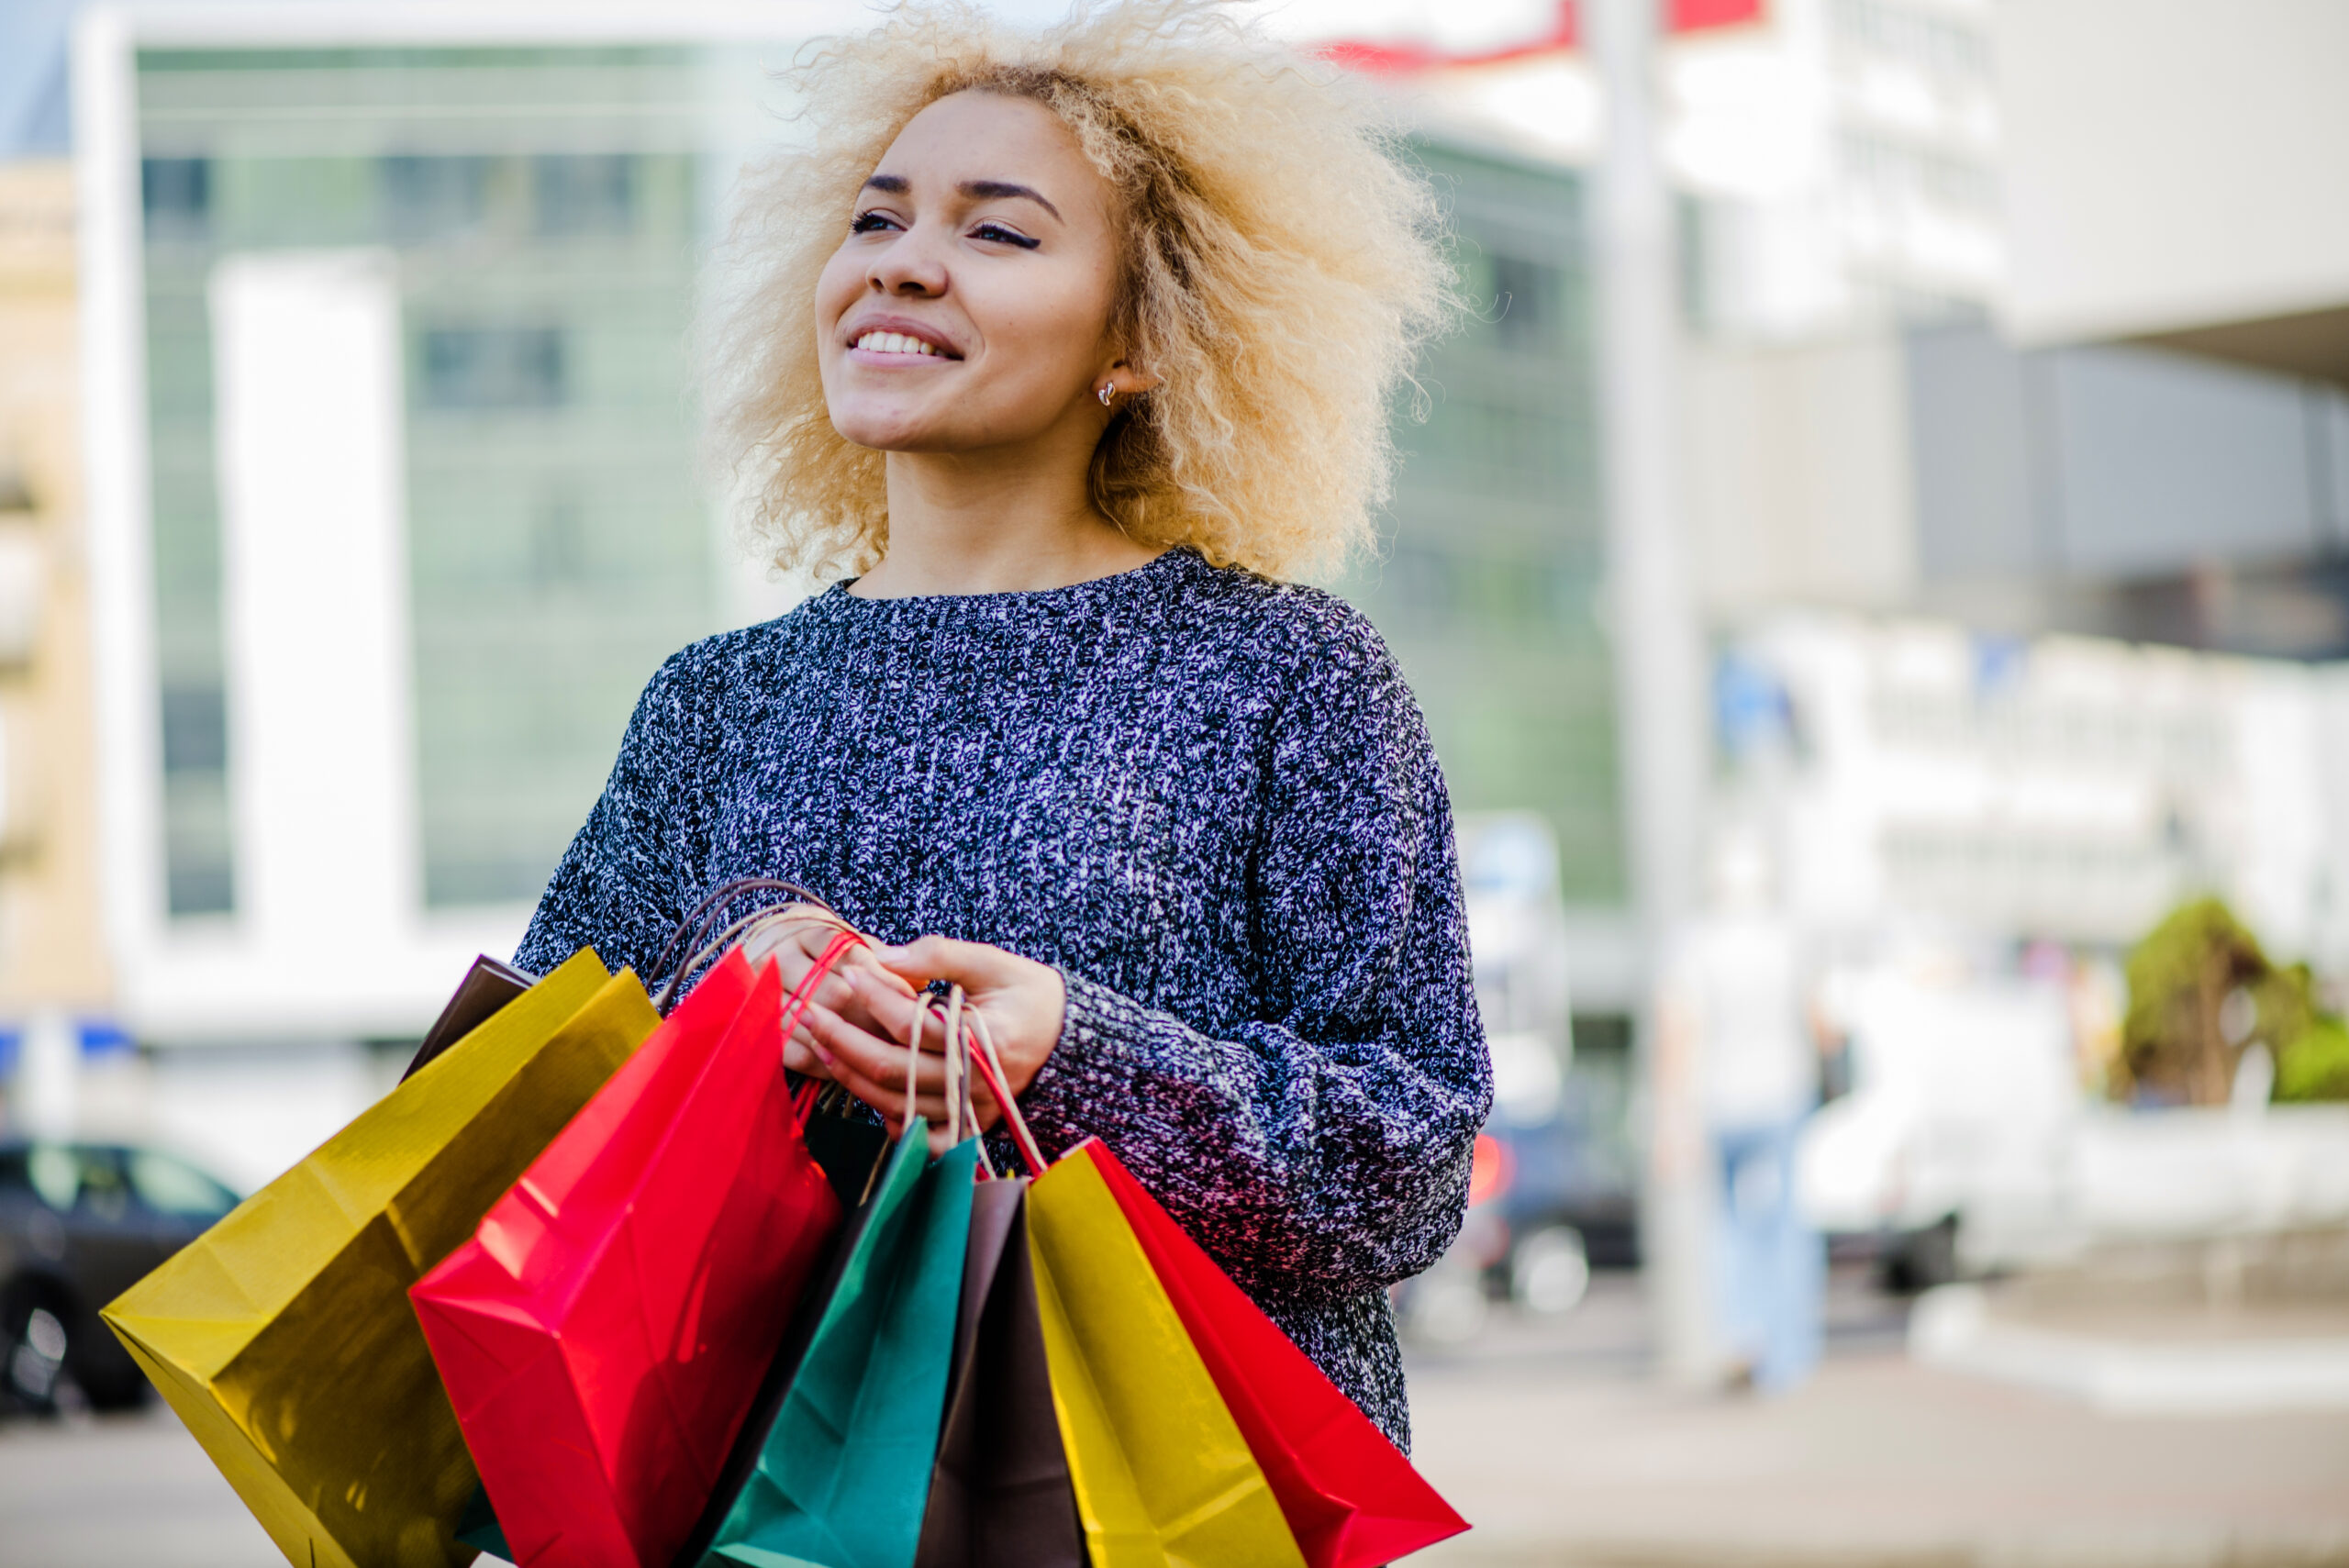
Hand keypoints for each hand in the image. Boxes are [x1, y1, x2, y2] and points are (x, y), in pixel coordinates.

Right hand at [739, 907, 916, 1080]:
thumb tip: (917, 984)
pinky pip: (791, 1051)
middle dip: (873, 1018)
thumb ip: (881, 959)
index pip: (852, 956)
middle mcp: (779, 954)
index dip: (886, 982)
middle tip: (902, 1036)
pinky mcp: (754, 1025)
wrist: (769, 958)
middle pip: (835, 993)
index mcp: (809, 929)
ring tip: (881, 1053)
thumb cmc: (824, 954)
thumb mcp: (849, 943)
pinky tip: (846, 1067)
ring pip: (815, 1022)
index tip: (912, 1001)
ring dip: (851, 1044)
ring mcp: (760, 991)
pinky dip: (821, 1064)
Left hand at [800, 936, 1065, 1153]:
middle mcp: (978, 1083)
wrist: (1067, 1040)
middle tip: (811, 1013)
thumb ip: (938, 956)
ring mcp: (973, 1112)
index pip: (913, 1022)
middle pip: (892, 1069)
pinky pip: (919, 1136)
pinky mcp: (970, 1127)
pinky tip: (865, 1089)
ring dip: (850, 1075)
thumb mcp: (992, 962)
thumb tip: (881, 956)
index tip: (849, 971)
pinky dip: (888, 1117)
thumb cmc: (1029, 995)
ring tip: (822, 1044)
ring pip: (894, 1103)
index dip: (874, 995)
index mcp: (987, 1039)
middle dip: (843, 1039)